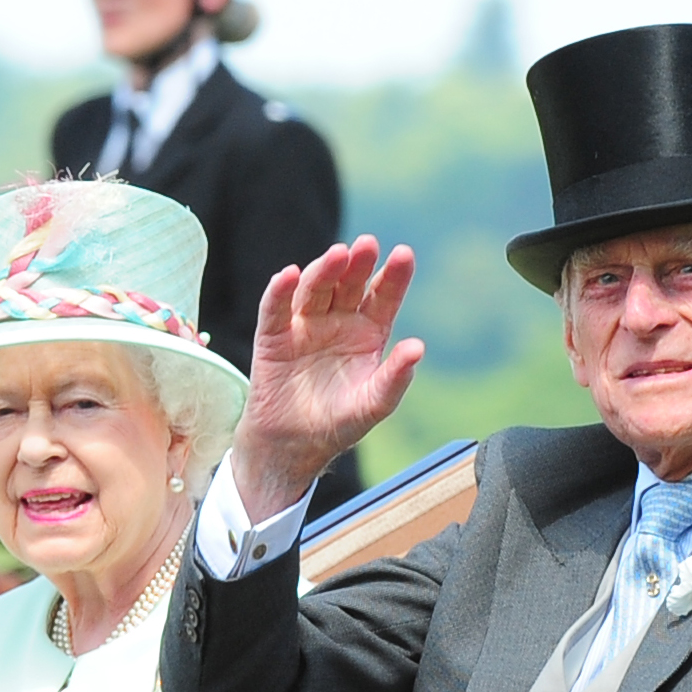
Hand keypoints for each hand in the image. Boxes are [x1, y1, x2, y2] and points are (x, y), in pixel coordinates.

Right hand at [232, 236, 424, 520]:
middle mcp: (338, 321)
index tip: (404, 254)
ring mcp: (305, 325)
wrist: (295, 446)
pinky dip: (280, 291)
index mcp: (369, 332)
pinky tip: (290, 275)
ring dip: (324, 270)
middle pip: (349, 284)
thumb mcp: (374, 404)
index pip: (384, 297)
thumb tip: (418, 347)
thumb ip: (396, 377)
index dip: (394, 276)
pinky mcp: (273, 336)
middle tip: (367, 245)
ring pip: (315, 289)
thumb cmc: (340, 423)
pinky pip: (275, 309)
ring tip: (337, 255)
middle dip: (358, 264)